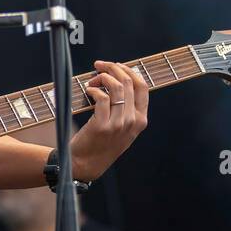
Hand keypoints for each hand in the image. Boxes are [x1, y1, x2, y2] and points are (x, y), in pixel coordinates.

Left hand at [70, 60, 148, 180]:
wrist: (87, 164)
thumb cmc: (102, 143)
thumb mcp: (123, 128)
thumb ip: (126, 109)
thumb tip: (119, 79)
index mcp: (141, 120)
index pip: (143, 87)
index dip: (129, 71)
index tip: (115, 65)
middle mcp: (133, 121)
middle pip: (128, 83)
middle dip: (112, 68)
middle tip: (99, 66)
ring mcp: (118, 124)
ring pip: (116, 88)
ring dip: (101, 78)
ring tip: (92, 80)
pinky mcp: (102, 126)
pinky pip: (101, 97)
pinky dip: (93, 89)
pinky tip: (88, 90)